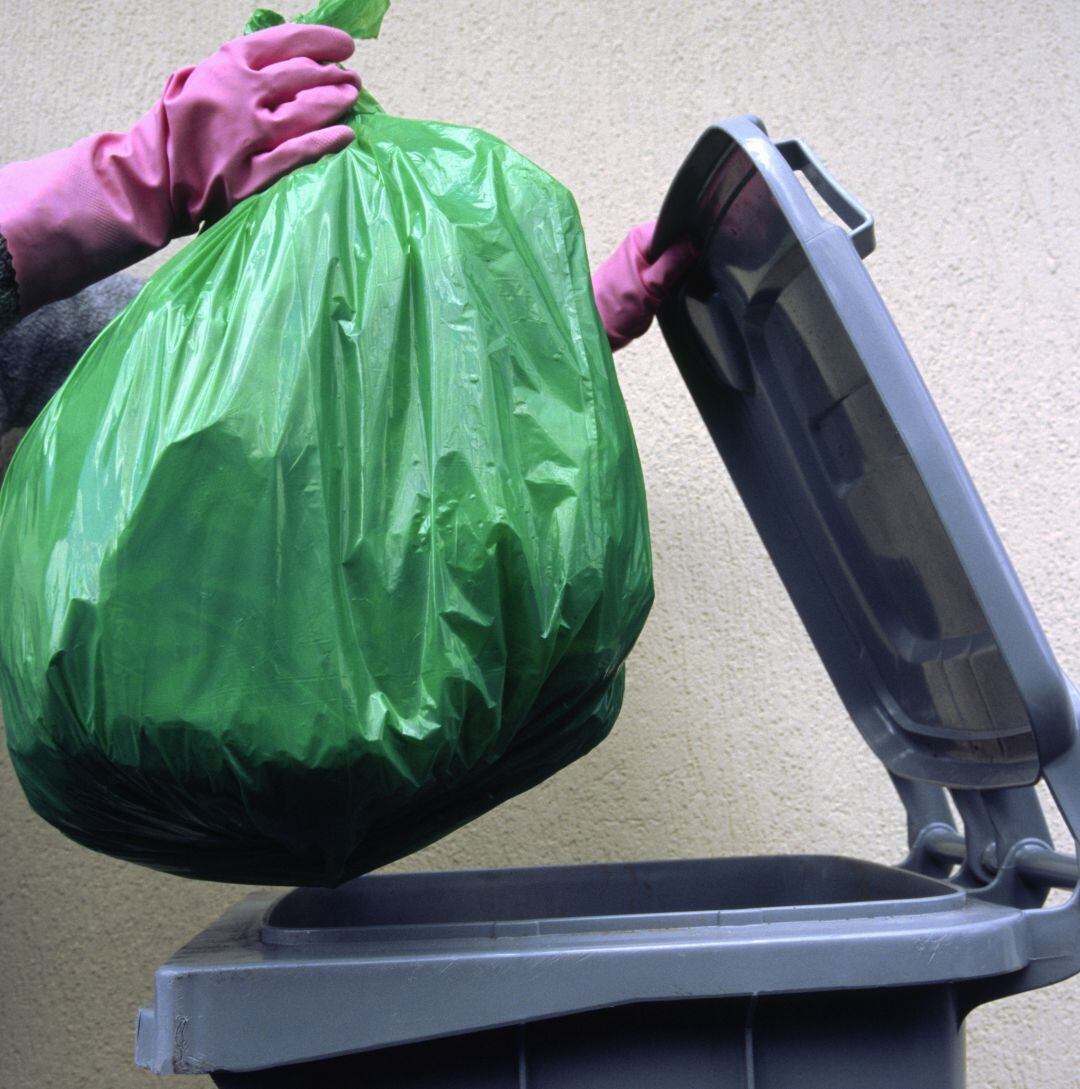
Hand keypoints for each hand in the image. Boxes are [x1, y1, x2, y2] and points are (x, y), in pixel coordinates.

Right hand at [0, 24, 360, 315]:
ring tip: (352, 100)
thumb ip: (235, 69)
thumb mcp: (196, 82)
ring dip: (334, 104)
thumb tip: (286, 58)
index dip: (320, 41)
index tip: (346, 46)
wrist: (149, 179)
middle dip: (333, 77)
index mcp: (225, 66)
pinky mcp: (250, 175)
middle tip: (353, 81)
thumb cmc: (175, 130)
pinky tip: (344, 136)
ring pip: (304, 113)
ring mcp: (246, 137)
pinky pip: (297, 154)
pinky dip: (324, 143)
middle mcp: (238, 96)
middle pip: (299, 78)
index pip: (282, 42)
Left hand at [591, 221, 696, 351]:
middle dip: (685, 257)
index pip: (676, 225)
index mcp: (640, 237)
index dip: (690, 240)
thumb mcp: (650, 288)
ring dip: (678, 270)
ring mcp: (642, 257)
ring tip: (672, 286)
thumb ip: (672, 264)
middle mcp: (640, 242)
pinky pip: (666, 268)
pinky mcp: (644, 272)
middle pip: (677, 240)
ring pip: (673, 255)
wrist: (596, 329)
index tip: (695, 258)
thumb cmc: (614, 311)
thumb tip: (693, 243)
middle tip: (681, 278)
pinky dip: (671, 279)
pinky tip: (669, 290)